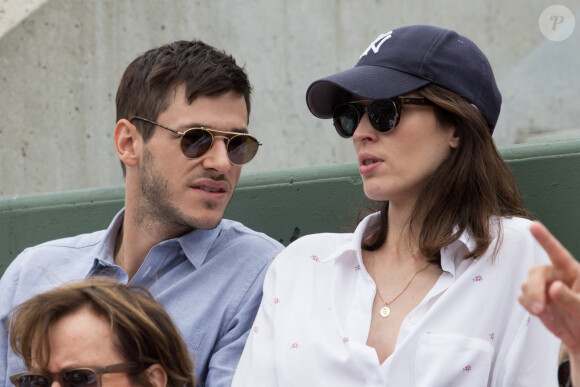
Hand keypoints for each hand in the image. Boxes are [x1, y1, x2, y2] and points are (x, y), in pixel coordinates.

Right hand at [519, 221, 579, 352]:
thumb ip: (572, 299)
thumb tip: (554, 287)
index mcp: (572, 271)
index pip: (557, 252)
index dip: (545, 238)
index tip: (533, 226)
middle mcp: (555, 275)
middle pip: (537, 272)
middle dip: (535, 290)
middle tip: (538, 309)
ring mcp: (543, 287)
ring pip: (526, 285)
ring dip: (532, 300)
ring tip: (545, 314)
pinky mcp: (533, 299)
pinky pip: (523, 298)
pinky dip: (529, 307)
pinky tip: (543, 315)